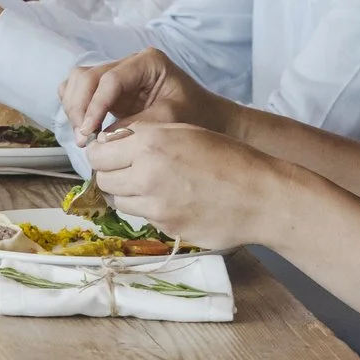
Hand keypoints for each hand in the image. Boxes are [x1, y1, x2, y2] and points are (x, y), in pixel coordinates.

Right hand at [61, 47, 238, 145]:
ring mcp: (117, 74)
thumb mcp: (170, 121)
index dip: (95, 106)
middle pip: (87, 76)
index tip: (89, 132)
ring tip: (84, 135)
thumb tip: (102, 138)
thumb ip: (137, 126)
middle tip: (83, 138)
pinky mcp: (110, 90)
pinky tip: (85, 128)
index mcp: (148, 62)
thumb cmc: (195, 115)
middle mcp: (129, 63)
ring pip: (78, 80)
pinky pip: (81, 90)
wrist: (206, 116)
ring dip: (75, 108)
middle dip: (80, 107)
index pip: (110, 80)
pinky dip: (76, 107)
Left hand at [83, 122, 287, 251]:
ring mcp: (155, 205)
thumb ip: (147, 137)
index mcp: (150, 142)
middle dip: (112, 176)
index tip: (112, 156)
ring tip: (154, 187)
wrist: (260, 195)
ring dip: (129, 195)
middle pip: (104, 180)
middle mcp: (146, 173)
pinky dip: (150, 210)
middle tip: (130, 172)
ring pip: (119, 202)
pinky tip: (173, 201)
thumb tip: (111, 146)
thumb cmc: (229, 157)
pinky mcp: (165, 228)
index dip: (103, 155)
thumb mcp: (185, 132)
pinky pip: (143, 217)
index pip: (99, 153)